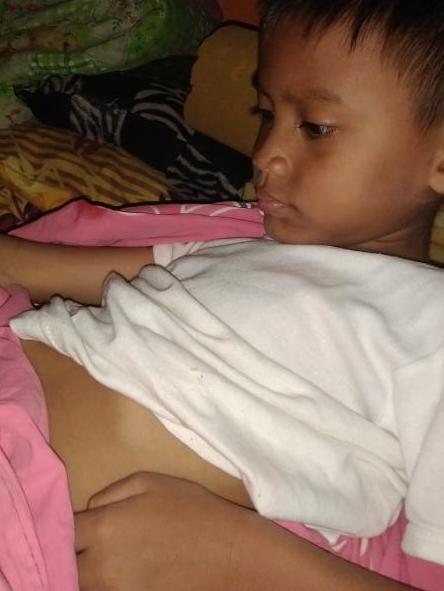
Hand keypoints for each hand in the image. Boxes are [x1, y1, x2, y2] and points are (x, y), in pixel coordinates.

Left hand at [75, 472, 252, 590]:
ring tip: (109, 557)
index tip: (77, 525)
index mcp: (103, 528)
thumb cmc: (192, 511)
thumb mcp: (150, 482)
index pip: (61, 533)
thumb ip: (108, 494)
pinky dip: (109, 584)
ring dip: (89, 572)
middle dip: (74, 553)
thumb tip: (89, 511)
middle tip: (89, 544)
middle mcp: (101, 567)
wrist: (229, 554)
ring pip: (84, 584)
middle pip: (67, 565)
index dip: (66, 528)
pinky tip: (127, 571)